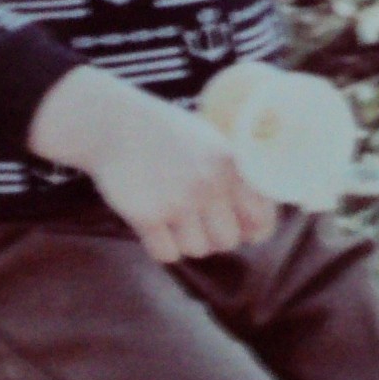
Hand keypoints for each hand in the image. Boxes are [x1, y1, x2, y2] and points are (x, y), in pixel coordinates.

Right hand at [27, 68, 278, 261]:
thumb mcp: (213, 141)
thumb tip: (262, 214)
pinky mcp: (146, 216)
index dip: (253, 230)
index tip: (243, 228)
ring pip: (197, 250)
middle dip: (214, 235)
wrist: (115, 124)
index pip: (261, 220)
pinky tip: (155, 224)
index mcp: (231, 165)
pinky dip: (161, 246)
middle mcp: (208, 184)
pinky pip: (166, 254)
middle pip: (227, 241)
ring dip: (186, 240)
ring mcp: (177, 201)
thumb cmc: (168, 135)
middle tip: (199, 219)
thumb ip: (239, 174)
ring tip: (173, 216)